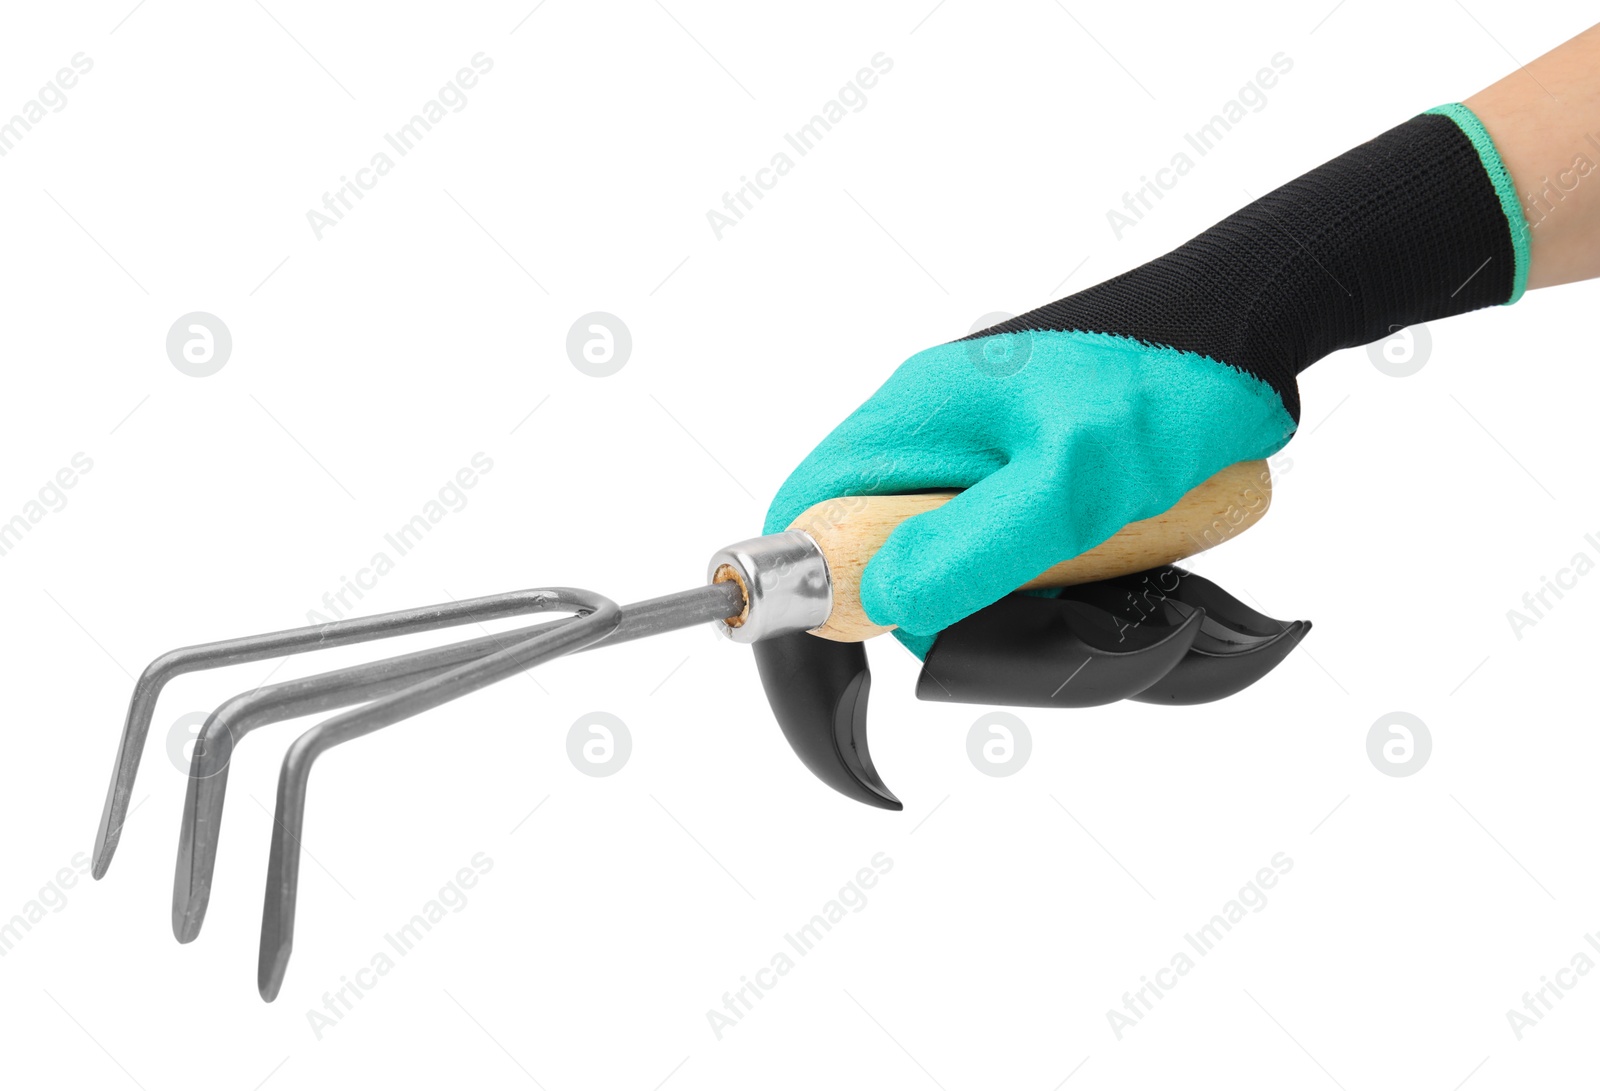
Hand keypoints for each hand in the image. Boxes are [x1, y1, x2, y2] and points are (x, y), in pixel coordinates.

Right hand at [764, 326, 1295, 648]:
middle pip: (876, 551)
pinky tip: (1097, 570)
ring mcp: (978, 455)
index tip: (890, 630)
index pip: (808, 510)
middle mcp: (933, 433)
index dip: (821, 583)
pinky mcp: (1023, 474)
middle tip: (1023, 609)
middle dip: (939, 601)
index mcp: (914, 414)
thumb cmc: (1168, 382)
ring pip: (943, 558)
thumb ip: (976, 545)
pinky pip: (998, 549)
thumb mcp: (1073, 479)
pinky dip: (1040, 579)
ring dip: (1003, 595)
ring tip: (1081, 581)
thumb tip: (882, 602)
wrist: (1253, 332)